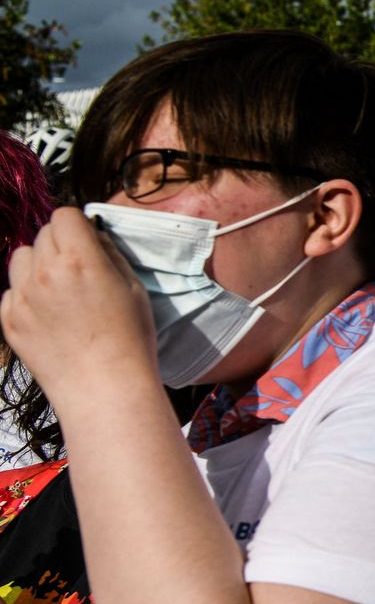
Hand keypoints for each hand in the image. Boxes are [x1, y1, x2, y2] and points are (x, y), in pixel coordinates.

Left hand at [2, 209, 159, 401]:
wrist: (104, 388)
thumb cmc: (130, 339)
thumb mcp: (134, 289)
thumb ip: (109, 255)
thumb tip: (93, 238)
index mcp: (80, 260)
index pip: (65, 216)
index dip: (78, 224)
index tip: (87, 240)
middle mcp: (44, 273)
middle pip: (43, 235)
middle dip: (60, 243)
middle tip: (78, 268)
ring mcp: (21, 297)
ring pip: (21, 258)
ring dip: (38, 264)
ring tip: (58, 288)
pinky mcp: (8, 320)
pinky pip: (11, 291)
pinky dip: (27, 294)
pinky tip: (49, 315)